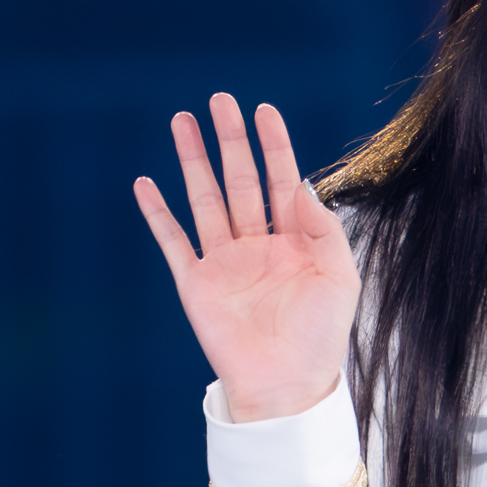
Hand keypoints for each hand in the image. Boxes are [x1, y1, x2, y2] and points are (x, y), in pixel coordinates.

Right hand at [133, 93, 359, 423]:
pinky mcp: (196, 283)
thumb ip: (325, 230)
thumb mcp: (340, 278)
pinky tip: (146, 183)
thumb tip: (303, 185)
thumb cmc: (321, 337)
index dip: (273, 145)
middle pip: (240, 180)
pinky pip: (173, 241)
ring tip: (181, 121)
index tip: (264, 109)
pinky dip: (158, 213)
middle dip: (230, 141)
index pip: (282, 180)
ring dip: (193, 161)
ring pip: (205, 200)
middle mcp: (257, 245)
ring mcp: (224, 262)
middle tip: (219, 100)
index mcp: (294, 241)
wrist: (287, 386)